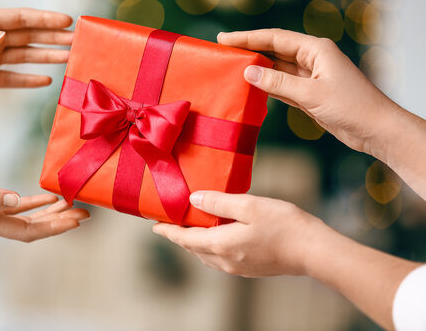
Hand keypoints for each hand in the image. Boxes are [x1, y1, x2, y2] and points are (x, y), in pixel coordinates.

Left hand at [0, 8, 73, 105]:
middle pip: (29, 37)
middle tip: (77, 40)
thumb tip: (4, 37)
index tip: (66, 20)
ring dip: (47, 57)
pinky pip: (12, 79)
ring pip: (25, 56)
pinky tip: (45, 80)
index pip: (20, 19)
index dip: (44, 19)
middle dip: (53, 38)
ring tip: (69, 58)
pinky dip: (28, 80)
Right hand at [0, 165, 88, 241]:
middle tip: (85, 214)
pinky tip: (46, 197)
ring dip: (50, 213)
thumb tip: (14, 200)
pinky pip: (16, 207)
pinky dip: (33, 203)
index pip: (29, 231)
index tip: (77, 222)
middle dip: (60, 222)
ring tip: (72, 205)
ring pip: (28, 218)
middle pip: (34, 227)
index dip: (54, 228)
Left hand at [154, 191, 419, 329]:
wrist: (313, 251)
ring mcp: (237, 267)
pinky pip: (220, 257)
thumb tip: (194, 199)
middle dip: (180, 235)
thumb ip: (218, 203)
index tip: (154, 226)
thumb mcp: (249, 206)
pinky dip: (210, 245)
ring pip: (206, 254)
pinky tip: (216, 234)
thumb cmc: (284, 225)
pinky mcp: (249, 268)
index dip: (168, 231)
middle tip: (171, 221)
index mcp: (221, 245)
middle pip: (193, 248)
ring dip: (195, 241)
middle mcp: (225, 260)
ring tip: (190, 226)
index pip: (185, 239)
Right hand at [218, 29, 398, 158]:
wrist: (374, 129)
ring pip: (277, 68)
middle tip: (223, 50)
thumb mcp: (311, 93)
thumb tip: (248, 72)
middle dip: (249, 50)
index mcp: (316, 49)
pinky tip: (250, 85)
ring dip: (256, 68)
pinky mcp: (309, 93)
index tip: (225, 39)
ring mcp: (310, 76)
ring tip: (231, 66)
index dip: (248, 38)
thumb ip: (278, 82)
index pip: (275, 39)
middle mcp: (312, 59)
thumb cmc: (350, 106)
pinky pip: (282, 85)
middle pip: (274, 51)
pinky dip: (266, 85)